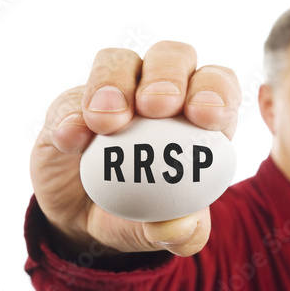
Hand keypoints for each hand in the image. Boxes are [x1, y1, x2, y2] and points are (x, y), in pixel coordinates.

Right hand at [30, 42, 240, 256]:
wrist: (83, 219)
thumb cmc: (137, 215)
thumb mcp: (161, 231)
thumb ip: (181, 234)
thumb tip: (185, 227)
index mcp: (197, 121)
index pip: (218, 87)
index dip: (217, 91)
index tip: (206, 117)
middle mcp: (159, 95)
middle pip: (174, 56)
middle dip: (169, 75)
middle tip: (156, 106)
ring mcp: (115, 93)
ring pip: (121, 61)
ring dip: (115, 84)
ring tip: (107, 123)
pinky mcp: (72, 104)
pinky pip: (71, 97)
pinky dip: (71, 115)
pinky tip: (72, 140)